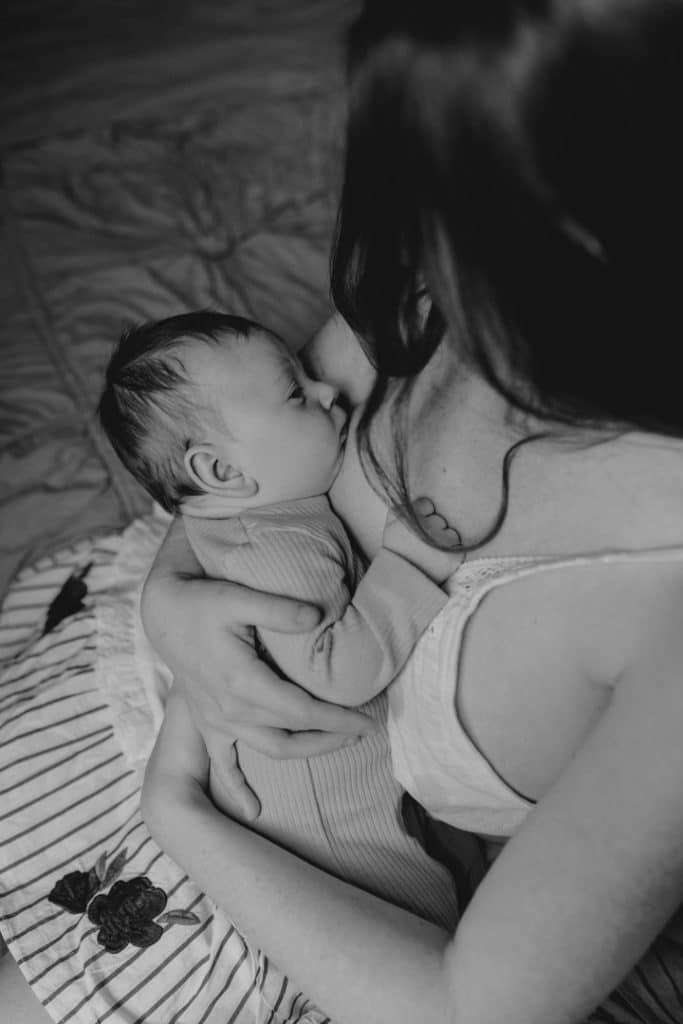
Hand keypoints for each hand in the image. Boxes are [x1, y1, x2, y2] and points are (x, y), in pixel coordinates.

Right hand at [141, 569, 375, 818]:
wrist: (163, 614)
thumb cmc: (202, 602)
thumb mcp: (238, 598)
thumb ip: (278, 610)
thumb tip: (317, 616)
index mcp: (242, 682)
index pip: (301, 711)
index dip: (336, 719)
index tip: (366, 721)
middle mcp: (230, 709)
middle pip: (291, 735)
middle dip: (331, 736)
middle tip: (363, 730)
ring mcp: (217, 720)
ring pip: (270, 748)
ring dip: (306, 751)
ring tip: (338, 744)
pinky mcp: (208, 722)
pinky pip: (222, 764)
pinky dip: (236, 789)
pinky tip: (253, 811)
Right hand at [382, 497, 462, 582]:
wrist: (402, 581)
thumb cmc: (396, 551)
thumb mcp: (389, 525)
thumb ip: (400, 507)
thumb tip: (414, 494)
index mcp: (410, 521)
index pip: (426, 504)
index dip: (423, 514)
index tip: (417, 526)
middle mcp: (426, 530)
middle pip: (438, 518)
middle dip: (433, 526)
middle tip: (423, 541)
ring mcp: (441, 544)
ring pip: (449, 530)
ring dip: (443, 537)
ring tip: (431, 550)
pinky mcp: (453, 556)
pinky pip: (457, 542)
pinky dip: (451, 547)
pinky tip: (439, 555)